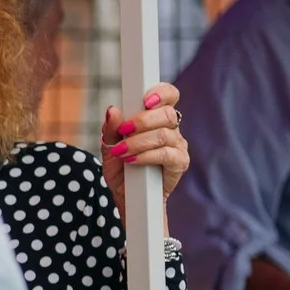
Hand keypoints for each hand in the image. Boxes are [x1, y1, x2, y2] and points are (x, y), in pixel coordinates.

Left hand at [103, 83, 189, 217]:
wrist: (127, 197)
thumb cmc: (121, 168)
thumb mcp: (109, 148)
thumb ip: (111, 129)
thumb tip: (113, 110)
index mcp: (156, 118)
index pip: (169, 95)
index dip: (161, 92)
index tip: (145, 99)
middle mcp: (171, 128)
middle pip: (167, 113)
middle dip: (142, 120)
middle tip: (123, 131)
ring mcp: (177, 145)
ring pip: (164, 134)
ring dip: (138, 142)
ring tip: (121, 151)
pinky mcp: (180, 163)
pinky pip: (167, 154)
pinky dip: (146, 156)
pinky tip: (132, 160)